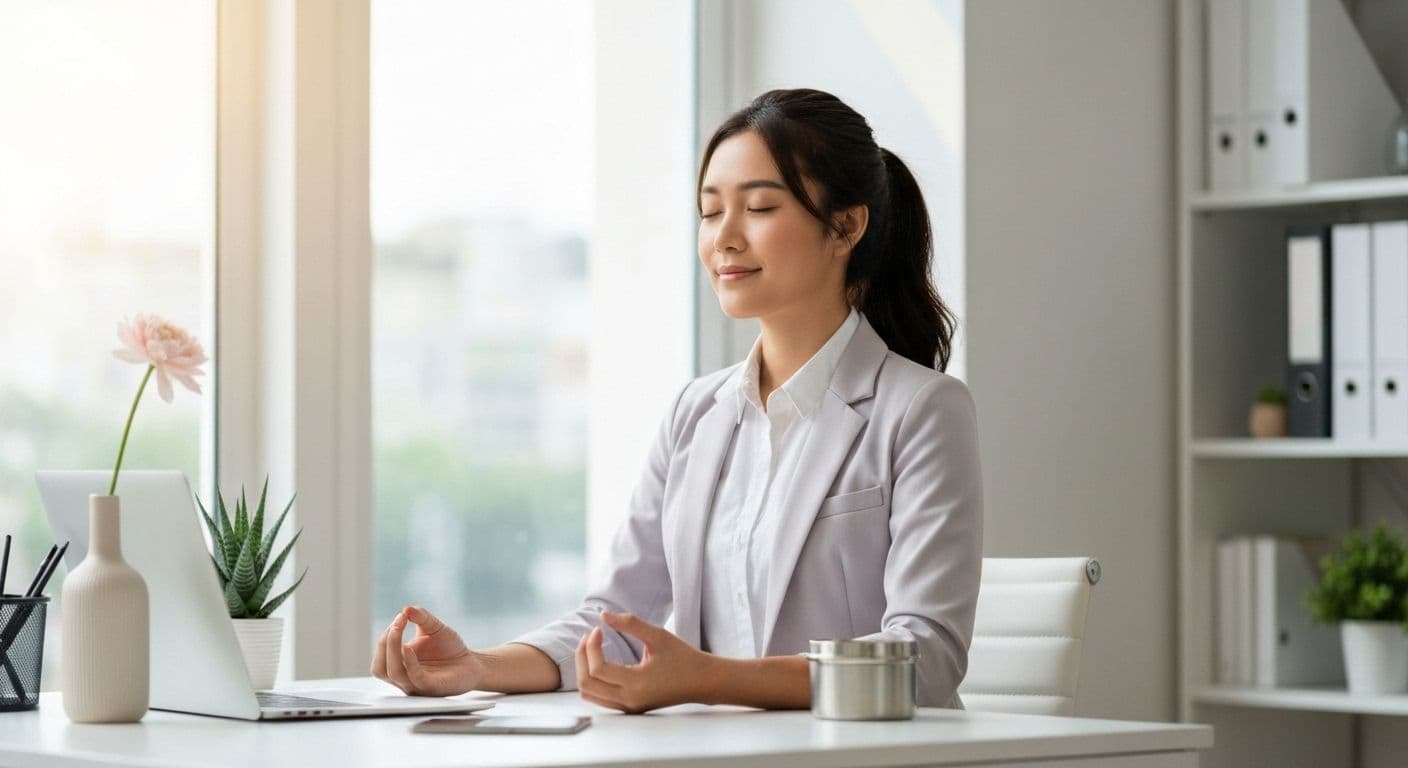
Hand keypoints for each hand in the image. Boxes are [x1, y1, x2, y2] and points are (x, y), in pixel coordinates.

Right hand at [371, 605, 486, 696]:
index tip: (401, 616)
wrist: (473, 663)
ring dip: (392, 649)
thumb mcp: (434, 627)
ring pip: (393, 673)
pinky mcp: (432, 687)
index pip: (382, 655)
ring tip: (399, 629)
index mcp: (400, 665)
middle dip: (384, 643)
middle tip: (397, 623)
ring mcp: (417, 685)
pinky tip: (409, 648)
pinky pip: (415, 678)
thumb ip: (421, 617)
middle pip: (380, 668)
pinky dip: (409, 663)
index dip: (386, 636)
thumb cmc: (449, 648)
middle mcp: (404, 677)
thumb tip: (406, 609)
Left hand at [574, 611, 716, 713]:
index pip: (598, 668)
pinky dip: (593, 680)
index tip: (598, 629)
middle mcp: (629, 700)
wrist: (701, 681)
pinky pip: (600, 698)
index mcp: (636, 684)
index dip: (592, 646)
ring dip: (584, 669)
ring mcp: (628, 707)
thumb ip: (629, 623)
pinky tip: (600, 662)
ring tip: (591, 648)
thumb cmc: (683, 657)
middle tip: (589, 637)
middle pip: (587, 684)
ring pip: (589, 694)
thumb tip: (603, 615)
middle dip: (582, 657)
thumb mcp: (658, 636)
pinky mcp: (630, 708)